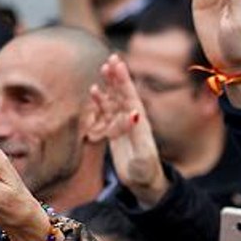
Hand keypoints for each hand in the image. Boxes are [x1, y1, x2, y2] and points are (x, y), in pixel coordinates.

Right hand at [88, 55, 168, 206]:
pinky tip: (94, 91)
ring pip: (114, 101)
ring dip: (109, 85)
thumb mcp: (143, 154)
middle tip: (111, 58)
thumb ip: (138, 134)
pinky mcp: (115, 132)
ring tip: (103, 68)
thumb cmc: (145, 170)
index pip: (130, 96)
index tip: (117, 63)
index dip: (124, 80)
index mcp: (141, 122)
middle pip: (123, 94)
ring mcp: (123, 125)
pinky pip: (106, 113)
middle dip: (117, 77)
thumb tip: (134, 112)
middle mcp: (133, 120)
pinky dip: (100, 102)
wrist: (143, 182)